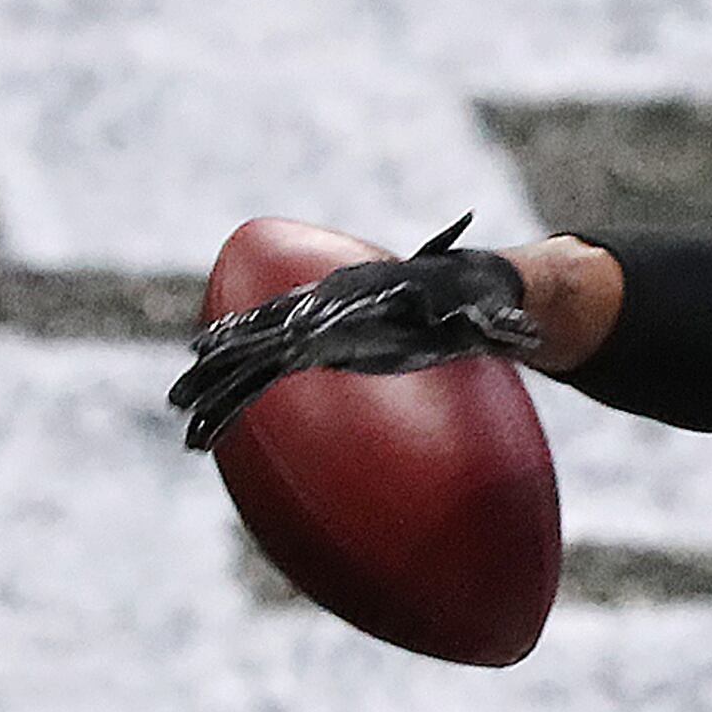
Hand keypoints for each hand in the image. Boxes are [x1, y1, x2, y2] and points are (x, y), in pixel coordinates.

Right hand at [167, 215, 542, 451]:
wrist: (466, 288)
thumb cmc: (478, 304)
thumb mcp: (488, 314)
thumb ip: (501, 325)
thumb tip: (530, 339)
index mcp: (355, 304)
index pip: (303, 320)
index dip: (266, 334)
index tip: (233, 351)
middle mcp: (323, 313)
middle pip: (258, 338)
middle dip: (219, 365)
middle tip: (181, 396)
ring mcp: (315, 328)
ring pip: (253, 359)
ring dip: (216, 386)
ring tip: (184, 420)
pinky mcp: (317, 347)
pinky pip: (271, 376)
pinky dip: (241, 395)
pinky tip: (215, 423)